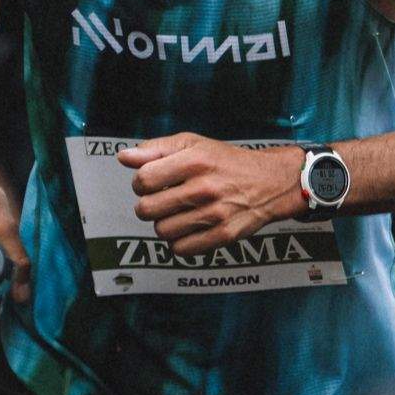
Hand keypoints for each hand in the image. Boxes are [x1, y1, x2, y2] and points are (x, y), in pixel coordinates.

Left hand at [121, 133, 307, 256]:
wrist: (271, 181)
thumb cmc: (225, 161)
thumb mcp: (193, 144)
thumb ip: (156, 149)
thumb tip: (123, 157)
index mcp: (194, 160)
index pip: (143, 180)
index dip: (140, 183)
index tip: (150, 184)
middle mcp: (204, 187)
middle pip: (147, 209)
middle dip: (148, 206)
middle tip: (161, 201)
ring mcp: (215, 214)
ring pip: (162, 231)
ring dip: (164, 224)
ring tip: (177, 214)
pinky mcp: (224, 235)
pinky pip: (181, 250)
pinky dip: (178, 243)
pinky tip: (187, 229)